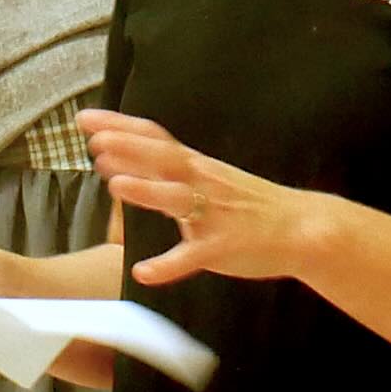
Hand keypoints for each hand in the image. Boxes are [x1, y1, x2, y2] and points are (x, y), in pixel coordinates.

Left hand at [80, 110, 330, 286]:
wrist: (305, 228)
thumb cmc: (253, 206)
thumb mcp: (211, 179)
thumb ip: (172, 174)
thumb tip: (126, 166)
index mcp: (198, 167)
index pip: (154, 138)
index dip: (120, 126)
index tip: (85, 118)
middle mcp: (203, 183)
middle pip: (162, 159)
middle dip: (129, 148)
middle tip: (94, 141)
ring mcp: (214, 215)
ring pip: (178, 199)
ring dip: (147, 190)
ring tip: (114, 184)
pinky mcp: (224, 247)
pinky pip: (193, 256)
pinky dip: (168, 265)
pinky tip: (144, 272)